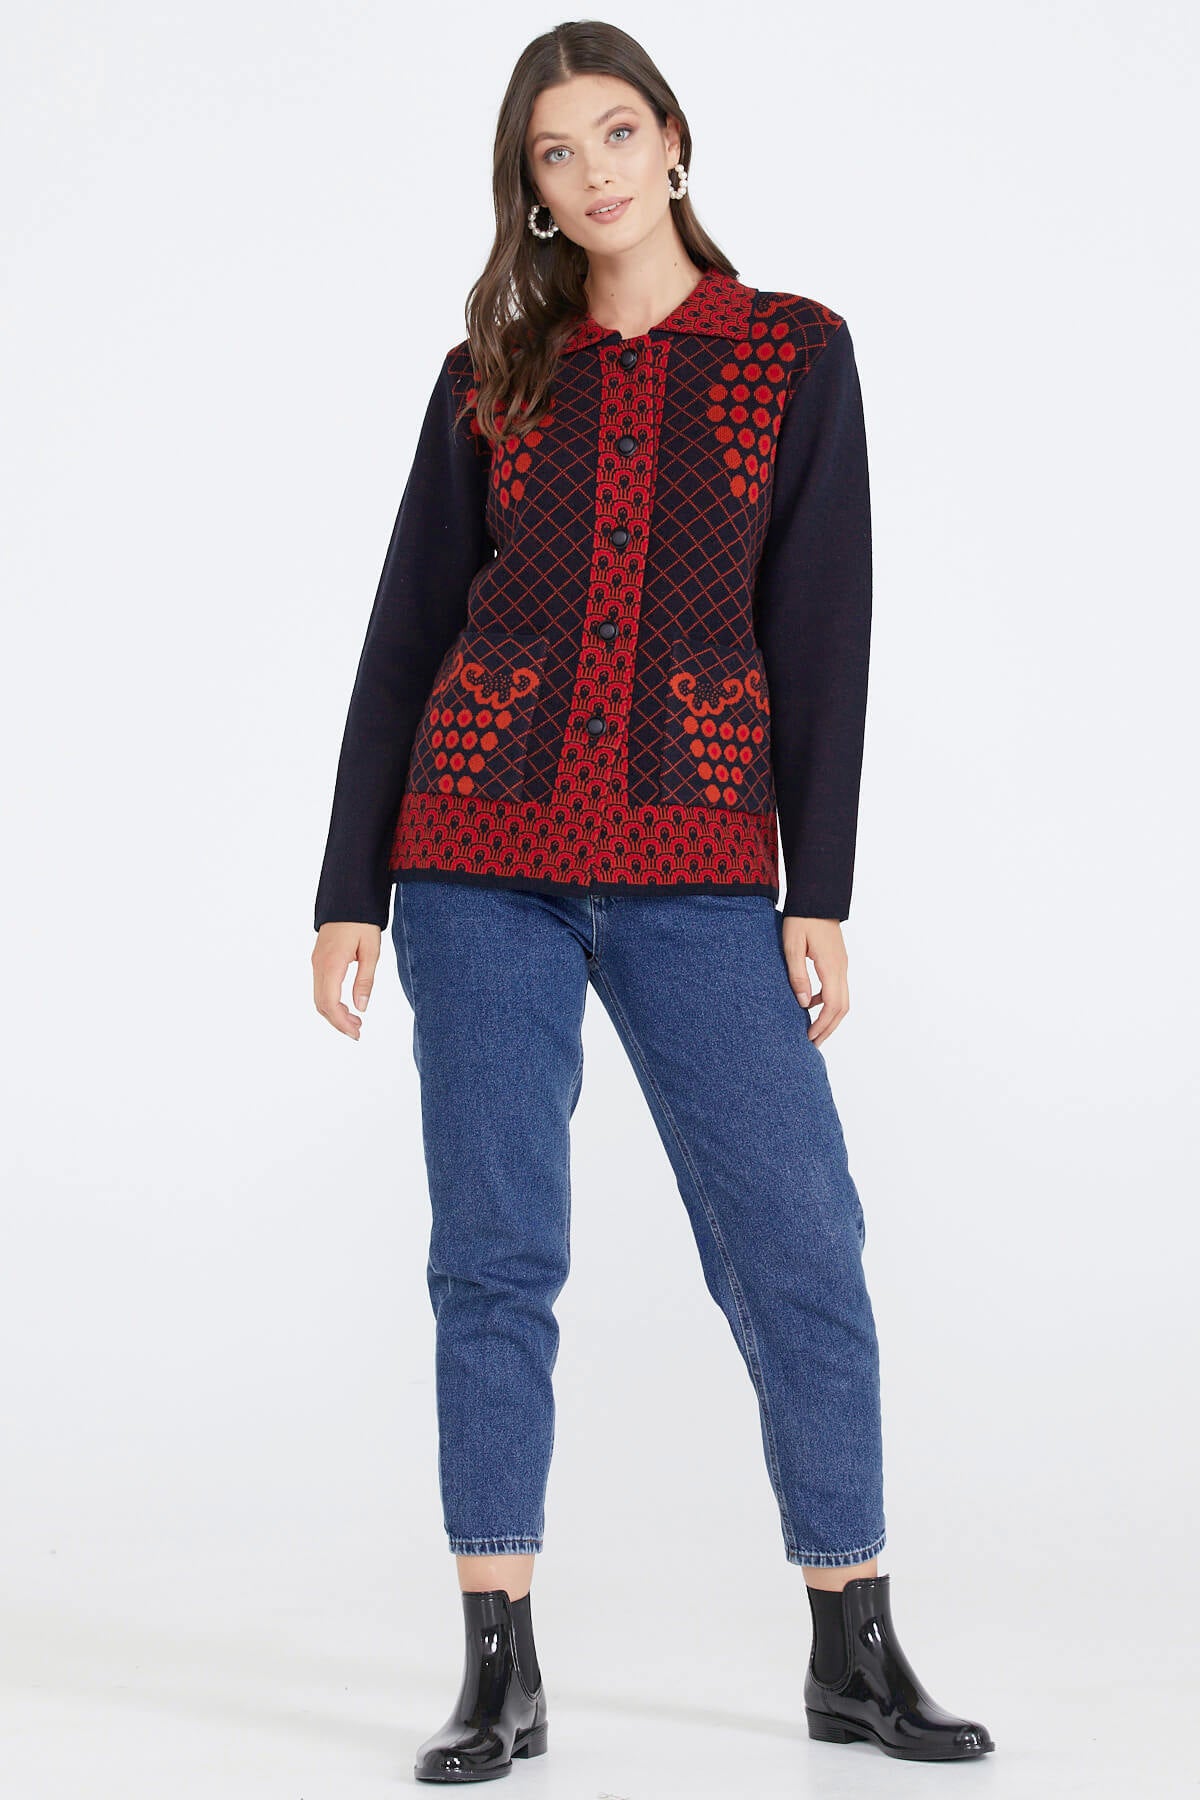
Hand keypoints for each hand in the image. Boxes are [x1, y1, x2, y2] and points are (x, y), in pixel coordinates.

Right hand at [312, 922, 381, 1038]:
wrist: (348, 897)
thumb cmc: (362, 922)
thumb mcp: (371, 951)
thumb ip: (365, 980)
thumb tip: (360, 1008)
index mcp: (331, 964)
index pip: (330, 1003)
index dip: (341, 1022)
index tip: (356, 1033)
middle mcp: (319, 965)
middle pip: (321, 1004)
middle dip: (338, 1022)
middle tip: (358, 1031)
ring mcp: (316, 962)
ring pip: (318, 997)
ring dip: (334, 1013)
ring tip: (355, 1021)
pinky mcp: (318, 959)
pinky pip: (320, 987)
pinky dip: (331, 1001)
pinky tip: (346, 1005)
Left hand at [780, 916, 848, 1045]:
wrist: (817, 897)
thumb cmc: (802, 919)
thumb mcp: (792, 947)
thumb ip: (797, 975)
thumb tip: (802, 1004)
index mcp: (831, 967)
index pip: (833, 1005)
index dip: (822, 1025)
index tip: (809, 1038)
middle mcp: (841, 968)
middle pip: (842, 1007)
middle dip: (829, 1028)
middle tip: (813, 1044)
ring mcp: (842, 965)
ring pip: (842, 999)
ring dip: (829, 1017)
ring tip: (812, 1031)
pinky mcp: (837, 961)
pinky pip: (836, 988)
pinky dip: (826, 1002)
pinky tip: (808, 1004)